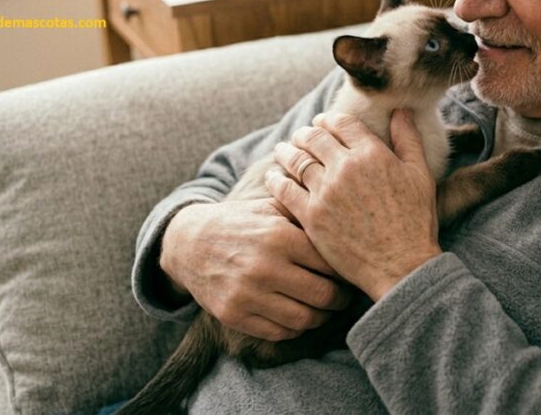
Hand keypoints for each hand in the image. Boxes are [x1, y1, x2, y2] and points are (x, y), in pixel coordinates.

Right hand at [159, 197, 352, 340]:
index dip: (346, 270)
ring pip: (304, 320)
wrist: (190, 242)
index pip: (331, 263)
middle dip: (340, 299)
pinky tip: (299, 314)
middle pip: (323, 296)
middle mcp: (264, 267)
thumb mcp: (273, 207)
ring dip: (321, 317)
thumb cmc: (243, 222)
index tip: (350, 271)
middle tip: (344, 296)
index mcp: (279, 237)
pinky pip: (279, 332)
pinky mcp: (234, 315)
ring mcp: (247, 294)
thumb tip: (348, 225)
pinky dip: (295, 328)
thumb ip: (306, 214)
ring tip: (325, 308)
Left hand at [266, 109, 442, 301]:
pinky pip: (285, 190)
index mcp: (372, 153)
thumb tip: (401, 111)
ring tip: (282, 150)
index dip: (329, 119)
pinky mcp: (311, 216)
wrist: (401, 265)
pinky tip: (273, 176)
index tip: (322, 121)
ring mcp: (325, 191)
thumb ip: (408, 139)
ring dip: (287, 151)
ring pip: (297, 160)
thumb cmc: (415, 222)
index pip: (342, 123)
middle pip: (315, 137)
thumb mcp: (420, 175)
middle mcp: (345, 167)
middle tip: (300, 135)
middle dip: (305, 132)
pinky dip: (276, 179)